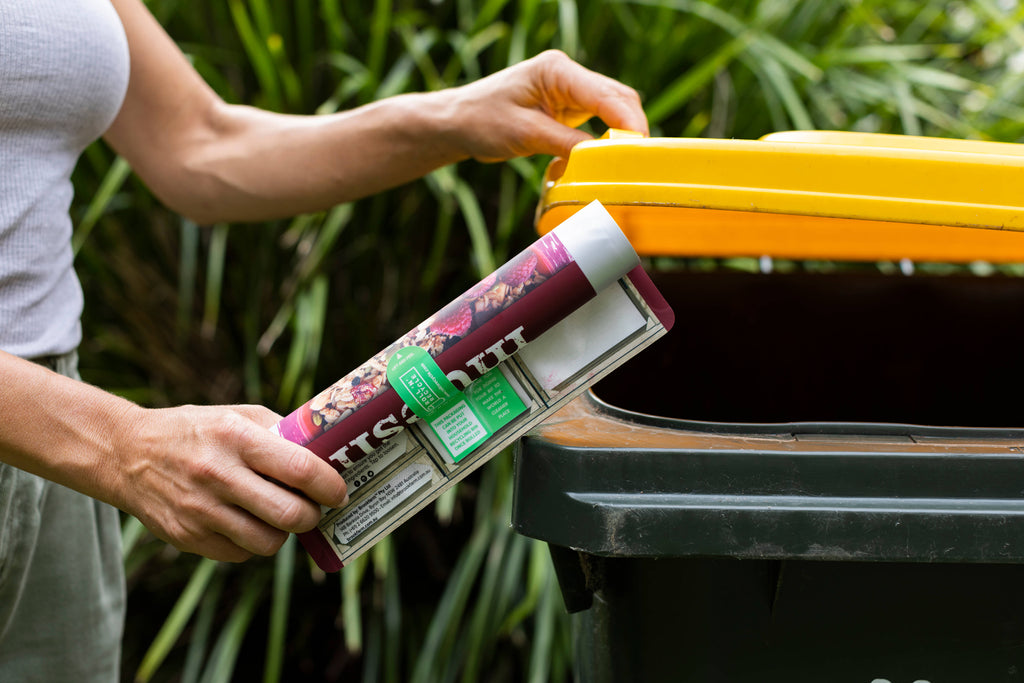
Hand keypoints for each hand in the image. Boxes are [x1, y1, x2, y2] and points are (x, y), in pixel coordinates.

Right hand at [113, 403, 347, 561]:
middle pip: (289, 515)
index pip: (300, 469)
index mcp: (236, 438)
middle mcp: (218, 475)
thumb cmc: (196, 431)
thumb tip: (327, 455)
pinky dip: (253, 543)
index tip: (338, 491)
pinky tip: (246, 522)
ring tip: (279, 515)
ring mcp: (200, 510)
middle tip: (314, 508)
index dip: (330, 486)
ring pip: (268, 543)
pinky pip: (241, 554)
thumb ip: (281, 434)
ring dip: (283, 534)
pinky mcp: (187, 537)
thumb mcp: (238, 415)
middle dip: (313, 516)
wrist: (127, 453)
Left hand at [448, 49, 648, 161]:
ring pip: (611, 109)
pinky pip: (597, 120)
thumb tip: (603, 159)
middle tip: (640, 161)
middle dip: (631, 127)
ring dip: (620, 134)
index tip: (641, 147)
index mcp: (556, 70)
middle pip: (617, 98)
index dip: (628, 121)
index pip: (605, 93)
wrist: (458, 122)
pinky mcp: (566, 106)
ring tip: (627, 162)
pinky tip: (604, 158)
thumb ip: (566, 143)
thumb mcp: (525, 134)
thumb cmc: (482, 121)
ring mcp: (569, 89)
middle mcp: (567, 74)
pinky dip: (604, 139)